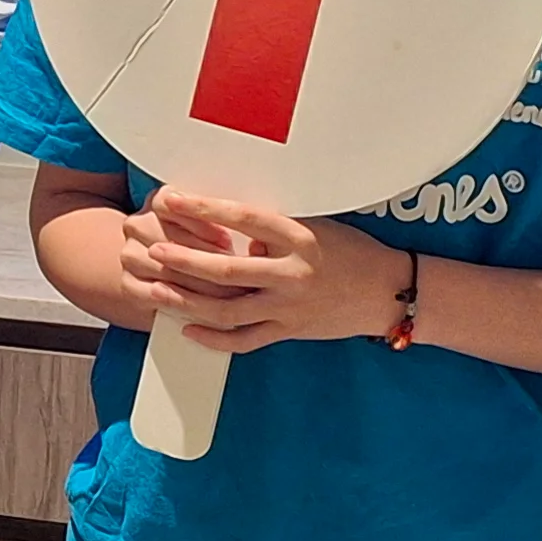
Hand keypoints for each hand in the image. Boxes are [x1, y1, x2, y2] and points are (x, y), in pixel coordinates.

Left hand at [120, 190, 400, 352]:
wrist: (387, 293)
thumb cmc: (351, 251)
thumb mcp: (316, 225)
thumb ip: (273, 226)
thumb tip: (226, 219)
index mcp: (299, 238)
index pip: (244, 218)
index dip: (204, 209)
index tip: (172, 199)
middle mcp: (292, 274)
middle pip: (227, 270)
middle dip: (185, 260)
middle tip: (154, 250)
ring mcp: (289, 308)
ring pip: (229, 311)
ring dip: (188, 302)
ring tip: (157, 291)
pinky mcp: (290, 333)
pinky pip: (245, 341)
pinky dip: (215, 339)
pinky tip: (188, 330)